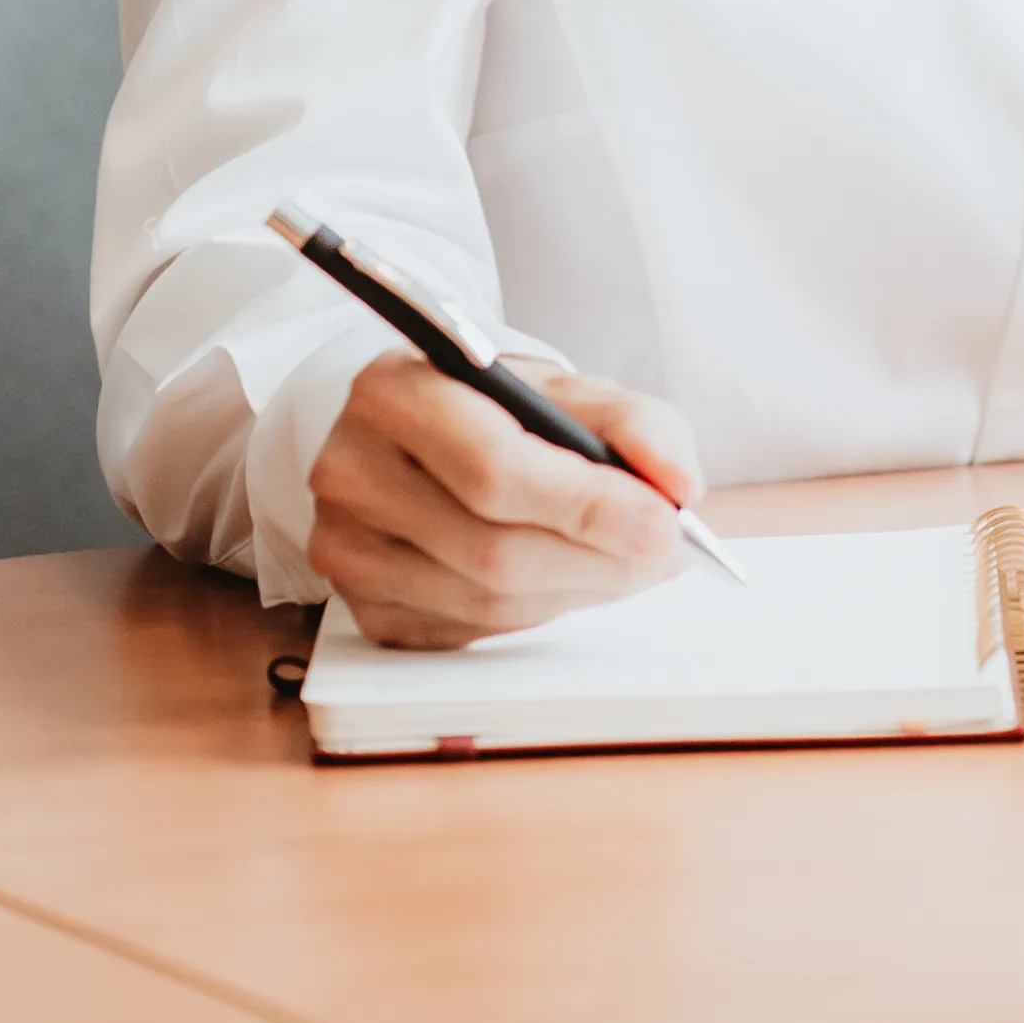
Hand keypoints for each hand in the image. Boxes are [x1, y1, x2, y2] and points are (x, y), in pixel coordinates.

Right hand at [305, 355, 711, 649]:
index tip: (663, 522)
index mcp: (395, 390)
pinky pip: (468, 632)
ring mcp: (344, 544)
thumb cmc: (498, 410)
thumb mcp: (568, 390)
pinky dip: (535, 614)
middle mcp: (350, 468)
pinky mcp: (361, 606)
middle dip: (598, 561)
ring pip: (485, 601)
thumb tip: (679, 486)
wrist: (423, 436)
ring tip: (622, 562)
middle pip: (492, 549)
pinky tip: (560, 579)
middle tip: (663, 554)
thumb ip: (636, 424)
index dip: (588, 506)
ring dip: (576, 591)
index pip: (493, 466)